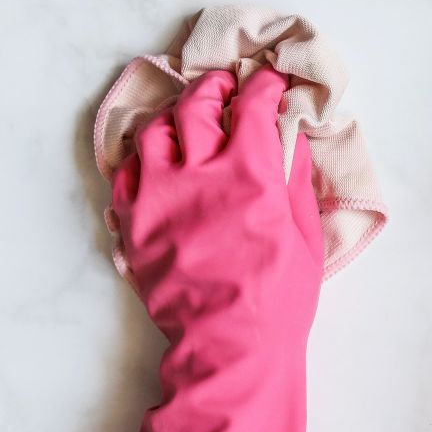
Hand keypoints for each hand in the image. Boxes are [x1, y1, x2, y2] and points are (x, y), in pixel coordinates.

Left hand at [104, 66, 324, 431]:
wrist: (231, 348)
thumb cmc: (281, 298)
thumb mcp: (305, 235)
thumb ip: (293, 179)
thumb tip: (290, 138)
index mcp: (251, 171)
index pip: (254, 106)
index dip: (265, 87)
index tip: (272, 84)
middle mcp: (200, 172)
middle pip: (198, 105)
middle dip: (214, 88)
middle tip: (225, 88)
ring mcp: (160, 196)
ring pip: (156, 131)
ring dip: (174, 117)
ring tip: (185, 119)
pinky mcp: (133, 223)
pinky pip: (127, 174)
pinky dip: (142, 158)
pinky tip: (155, 160)